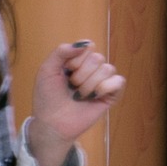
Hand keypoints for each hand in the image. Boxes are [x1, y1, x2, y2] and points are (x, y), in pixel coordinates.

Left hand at [29, 40, 124, 165]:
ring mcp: (102, 81)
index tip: (65, 72)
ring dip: (89, 84)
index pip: (88, 47)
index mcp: (77, 60)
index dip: (76, 60)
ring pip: (107, 69)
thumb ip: (61, 52)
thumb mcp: (47, 70)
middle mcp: (92, 69)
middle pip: (98, 58)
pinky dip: (104, 88)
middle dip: (81, 74)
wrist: (52, 122)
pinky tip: (94, 96)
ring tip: (80, 95)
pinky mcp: (111, 95)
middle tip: (71, 86)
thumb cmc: (47, 97)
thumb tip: (86, 43)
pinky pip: (119, 81)